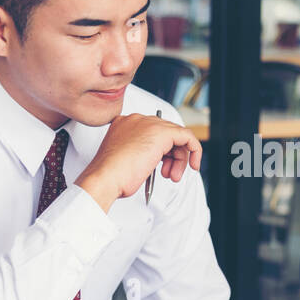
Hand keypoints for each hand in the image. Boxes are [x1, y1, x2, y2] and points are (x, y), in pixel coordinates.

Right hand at [75, 113, 202, 211]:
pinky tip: (193, 164)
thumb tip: (156, 159)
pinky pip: (188, 137)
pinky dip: (194, 151)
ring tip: (172, 175)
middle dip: (173, 156)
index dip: (162, 151)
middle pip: (166, 133)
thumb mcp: (126, 161)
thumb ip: (141, 153)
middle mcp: (136, 120)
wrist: (105, 178)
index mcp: (124, 124)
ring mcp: (148, 124)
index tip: (163, 165)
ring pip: (177, 136)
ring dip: (179, 159)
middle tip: (170, 173)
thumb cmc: (111, 176)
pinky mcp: (162, 133)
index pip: (153, 132)